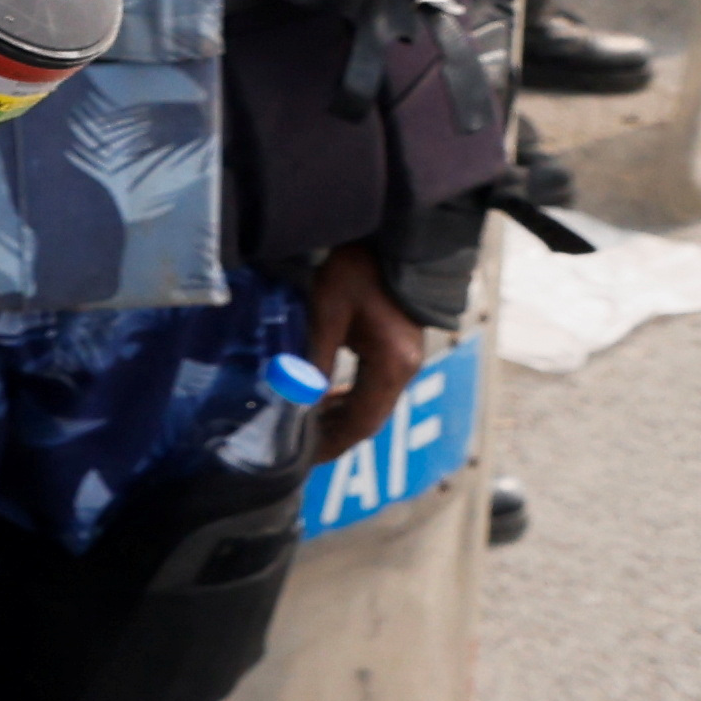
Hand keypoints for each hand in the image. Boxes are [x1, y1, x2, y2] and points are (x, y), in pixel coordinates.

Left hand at [293, 240, 432, 435]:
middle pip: (369, 418)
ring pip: (371, 404)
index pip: (362, 421)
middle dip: (334, 436)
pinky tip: (323, 399)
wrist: (394, 241)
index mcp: (391, 365)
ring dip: (339, 418)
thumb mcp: (328, 311)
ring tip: (304, 428)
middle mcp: (404, 369)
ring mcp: (404, 360)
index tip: (304, 459)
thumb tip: (296, 398)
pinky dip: (348, 398)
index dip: (333, 443)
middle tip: (297, 450)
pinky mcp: (397, 350)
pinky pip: (372, 387)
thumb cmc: (358, 271)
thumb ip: (315, 356)